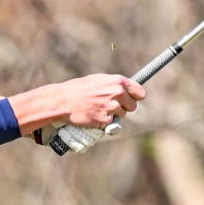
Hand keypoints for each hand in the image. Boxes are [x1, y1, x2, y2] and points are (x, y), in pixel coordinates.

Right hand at [9, 74, 144, 136]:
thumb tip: (124, 88)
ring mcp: (113, 107)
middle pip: (132, 106)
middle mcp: (118, 93)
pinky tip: (94, 116)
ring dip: (113, 115)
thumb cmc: (78, 89)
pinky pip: (111, 124)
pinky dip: (104, 123)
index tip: (132, 99)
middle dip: (123, 108)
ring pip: (122, 116)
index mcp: (118, 81)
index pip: (140, 92)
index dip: (136, 97)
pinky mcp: (106, 120)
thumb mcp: (97, 80)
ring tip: (98, 109)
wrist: (64, 101)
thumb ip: (113, 84)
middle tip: (110, 106)